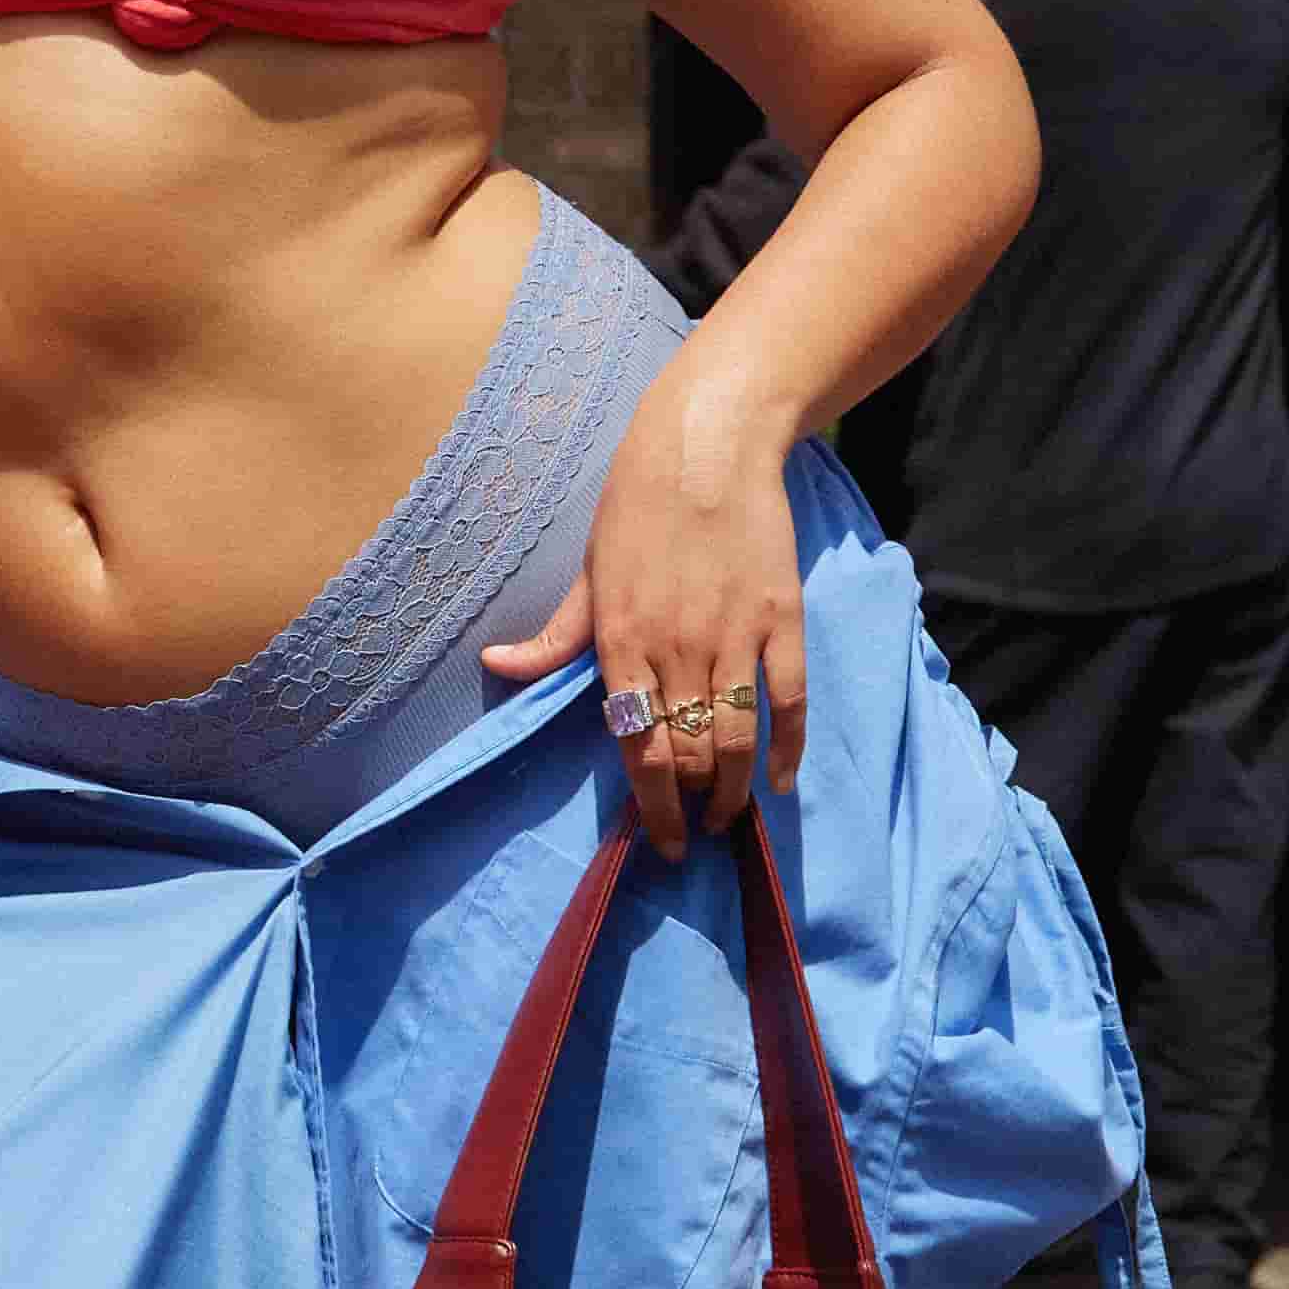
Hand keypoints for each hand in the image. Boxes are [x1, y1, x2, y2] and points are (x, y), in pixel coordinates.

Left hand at [482, 368, 803, 856]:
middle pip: (690, 755)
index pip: (638, 749)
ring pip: (738, 738)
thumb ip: (555, 636)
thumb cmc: (637, 506)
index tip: (657, 843)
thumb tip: (497, 666)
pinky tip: (780, 780)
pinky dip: (789, 749)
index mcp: (622, 642)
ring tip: (729, 819)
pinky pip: (790, 701)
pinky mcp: (781, 619)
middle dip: (690, 811)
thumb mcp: (587, 572)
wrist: (709, 444)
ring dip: (735, 792)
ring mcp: (735, 635)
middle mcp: (677, 647)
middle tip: (691, 837)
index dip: (651, 808)